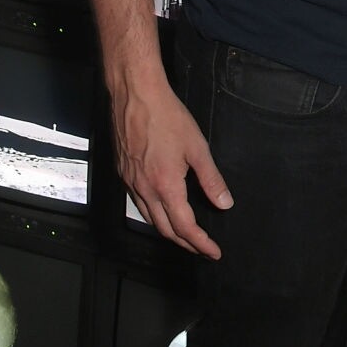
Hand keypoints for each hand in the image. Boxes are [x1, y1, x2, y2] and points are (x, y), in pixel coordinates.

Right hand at [112, 68, 233, 257]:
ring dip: (168, 231)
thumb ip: (211, 179)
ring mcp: (130, 182)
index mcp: (165, 186)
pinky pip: (137, 203)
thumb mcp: (197, 148)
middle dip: (185, 243)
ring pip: (149, 219)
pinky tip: (161, 210)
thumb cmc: (166, 116)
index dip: (201, 243)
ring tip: (184, 235)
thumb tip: (224, 203)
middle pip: (164, 229)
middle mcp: (144, 189)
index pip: (185, 227)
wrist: (135, 95)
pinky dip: (152, 215)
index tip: (213, 252)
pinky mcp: (122, 173)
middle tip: (202, 248)